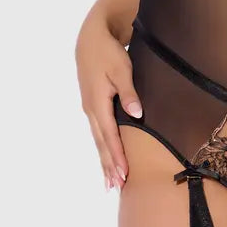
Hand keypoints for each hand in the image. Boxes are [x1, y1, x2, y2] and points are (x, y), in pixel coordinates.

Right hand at [75, 16, 141, 191]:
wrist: (91, 39)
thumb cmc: (109, 53)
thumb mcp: (121, 69)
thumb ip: (129, 92)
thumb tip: (136, 114)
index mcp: (98, 103)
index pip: (110, 136)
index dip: (117, 156)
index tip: (123, 175)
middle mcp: (91, 110)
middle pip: (101, 143)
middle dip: (109, 166)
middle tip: (115, 187)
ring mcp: (90, 108)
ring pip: (98, 140)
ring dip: (105, 160)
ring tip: (109, 182)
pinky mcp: (92, 105)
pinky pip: (98, 132)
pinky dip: (103, 147)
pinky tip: (106, 157)